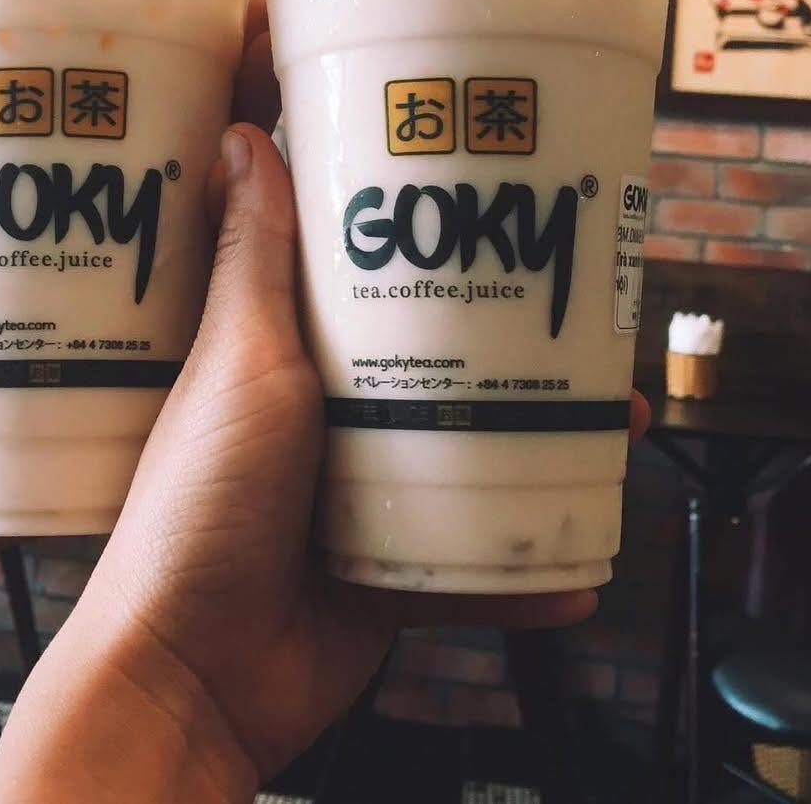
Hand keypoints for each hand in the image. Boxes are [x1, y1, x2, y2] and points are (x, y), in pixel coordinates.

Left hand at [0, 0, 283, 575]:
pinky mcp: (166, 370)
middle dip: (274, 106)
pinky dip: (285, 290)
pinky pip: (240, 321)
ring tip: (351, 161)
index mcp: (82, 180)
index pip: (167, 95)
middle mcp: (131, 234)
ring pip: (247, 234)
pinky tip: (336, 272)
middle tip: (325, 75)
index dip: (218, 49)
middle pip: (224, 155)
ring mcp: (154, 302)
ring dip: (299, 195)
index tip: (264, 10)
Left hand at [0, 113, 648, 798]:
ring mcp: (363, 491)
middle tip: (584, 300)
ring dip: (546, 440)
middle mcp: (329, 413)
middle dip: (510, 331)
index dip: (410, 223)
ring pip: (471, 450)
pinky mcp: (392, 568)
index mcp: (285, 350)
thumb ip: (254, 261)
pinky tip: (582, 566)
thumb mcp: (240, 361)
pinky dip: (526, 567)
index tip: (472, 178)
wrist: (193, 674)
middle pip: (434, 354)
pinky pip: (476, 561)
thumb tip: (240, 135)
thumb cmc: (196, 507)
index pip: (354, 265)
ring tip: (617, 415)